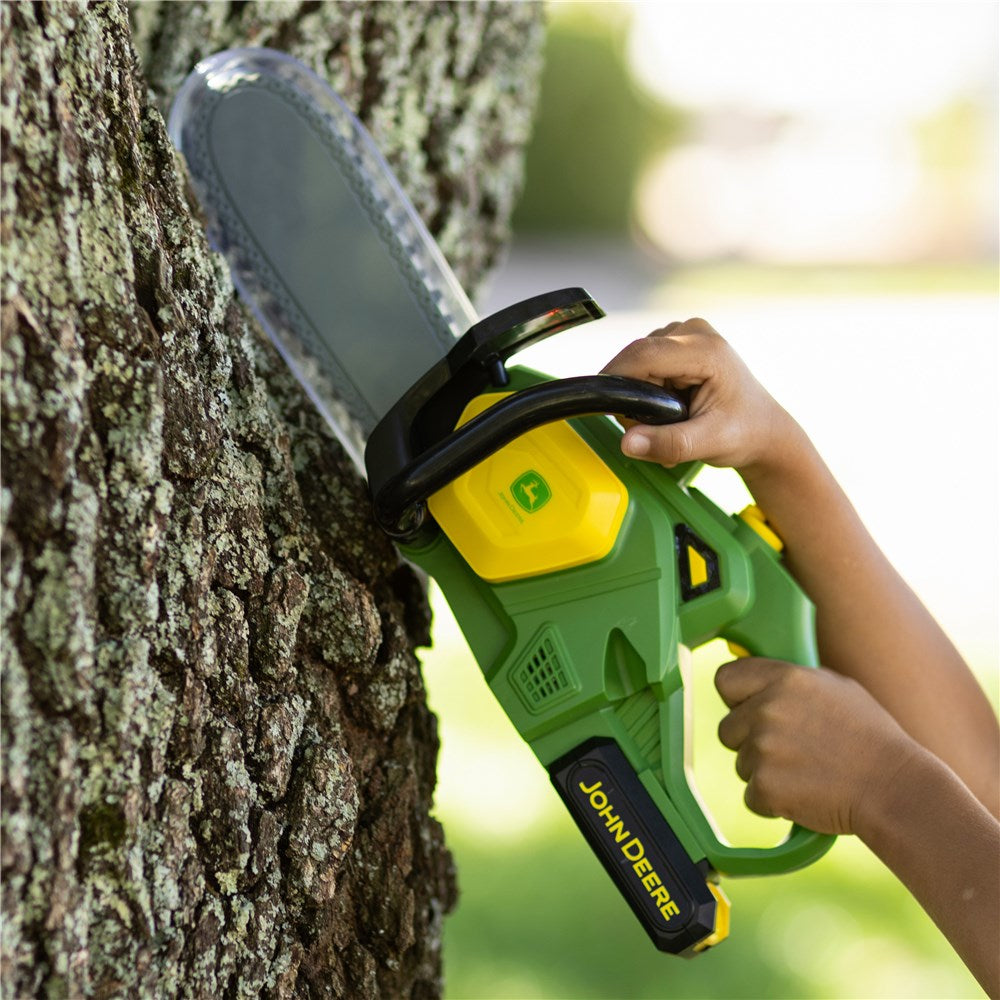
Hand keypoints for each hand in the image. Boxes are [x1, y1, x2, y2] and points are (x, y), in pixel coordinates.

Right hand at [601, 318, 802, 472]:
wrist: (763, 430)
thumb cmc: (745, 432)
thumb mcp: (707, 443)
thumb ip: (667, 444)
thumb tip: (627, 443)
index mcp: (706, 350)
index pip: (643, 354)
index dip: (616, 378)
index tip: (606, 407)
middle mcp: (694, 332)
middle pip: (636, 358)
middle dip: (632, 396)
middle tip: (651, 432)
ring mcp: (685, 334)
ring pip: (636, 362)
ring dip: (640, 395)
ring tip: (667, 421)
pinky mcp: (677, 343)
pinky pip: (643, 364)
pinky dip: (647, 389)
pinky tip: (668, 408)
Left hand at [715, 657, 918, 835]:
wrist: (895, 788)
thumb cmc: (872, 738)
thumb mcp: (837, 688)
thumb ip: (791, 681)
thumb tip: (762, 679)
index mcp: (784, 678)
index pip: (725, 679)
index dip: (736, 698)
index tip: (748, 709)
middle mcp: (767, 708)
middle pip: (728, 729)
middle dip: (750, 741)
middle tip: (790, 751)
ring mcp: (763, 748)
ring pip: (742, 764)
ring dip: (765, 772)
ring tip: (807, 772)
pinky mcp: (765, 786)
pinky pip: (752, 796)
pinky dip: (772, 801)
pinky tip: (805, 794)